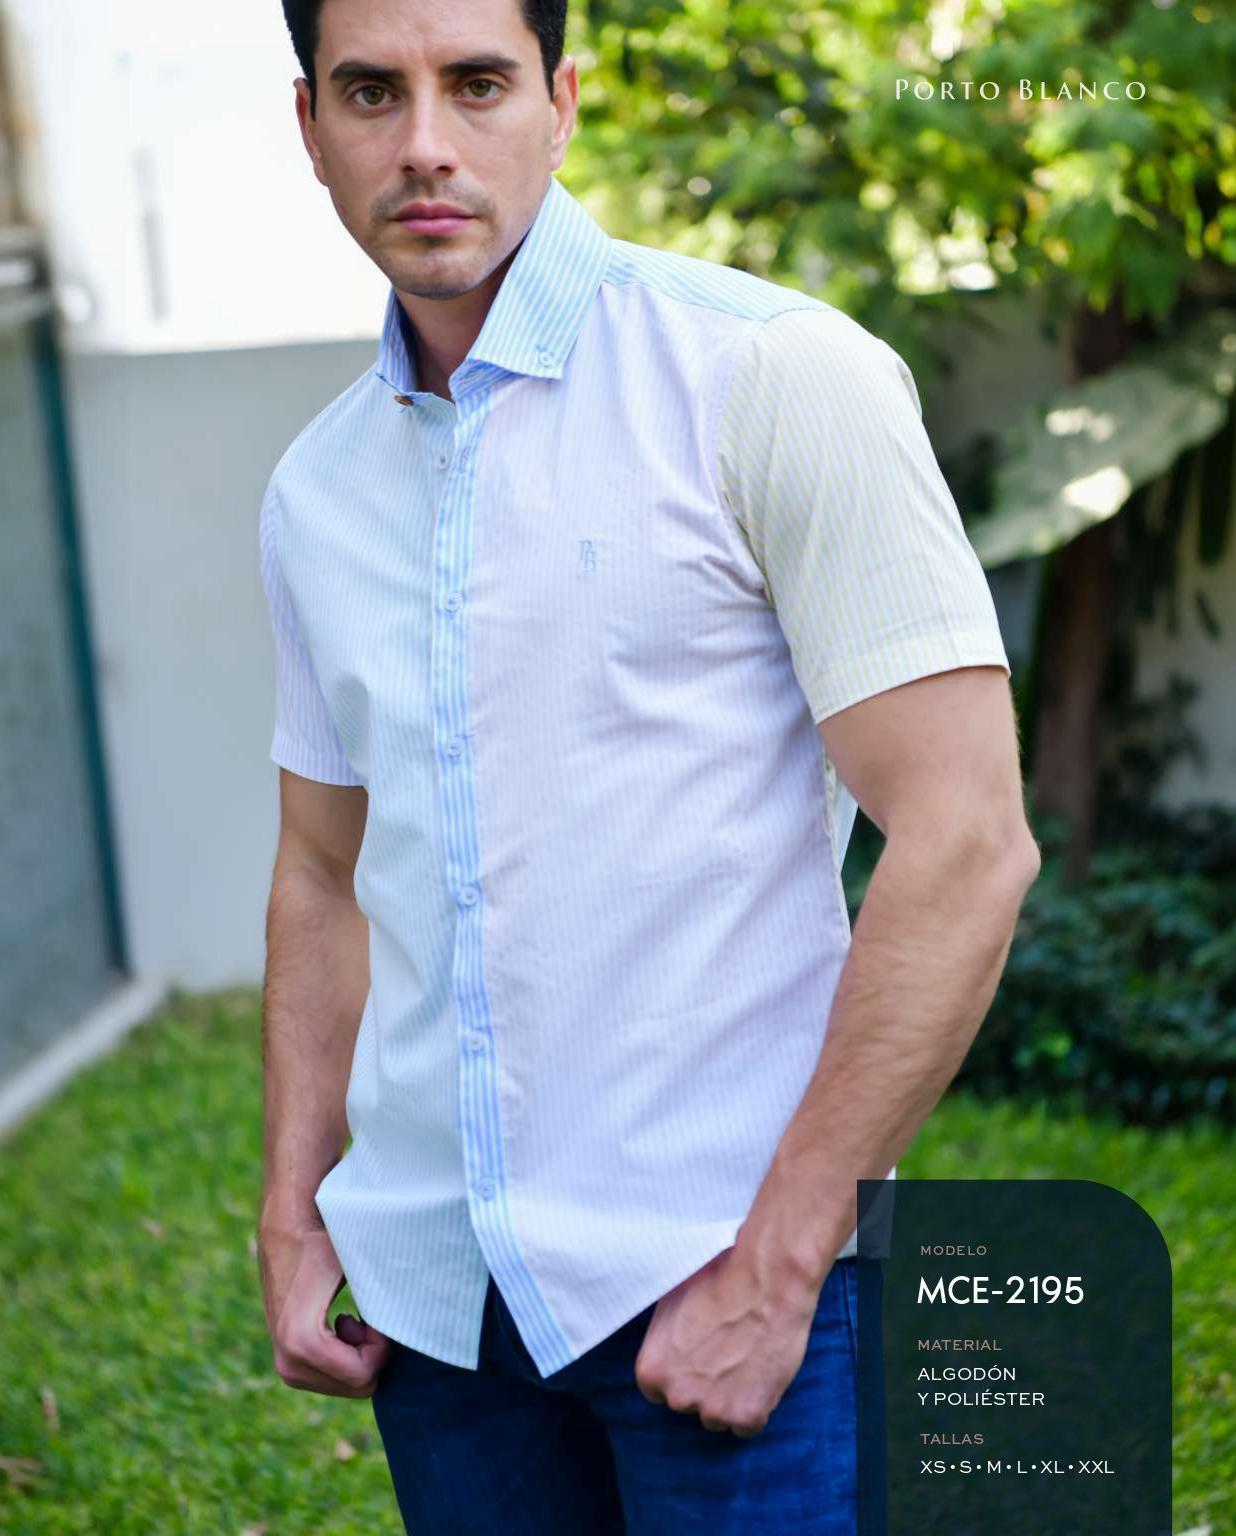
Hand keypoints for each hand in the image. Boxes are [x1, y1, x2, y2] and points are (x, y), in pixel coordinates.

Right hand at [257, 1207, 392, 1397]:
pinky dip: (346, 1354)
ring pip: (346, 1384)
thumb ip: (384, 1292)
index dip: (381, 1347)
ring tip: (354, 1316)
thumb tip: (419, 1315)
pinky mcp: (287, 1363)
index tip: (377, 1316)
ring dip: (358, 1353)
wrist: (289, 1228)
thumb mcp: (358, 1263)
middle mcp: (288, 1362)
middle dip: (370, 1353)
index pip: (362, 1376)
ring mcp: (285, 1366)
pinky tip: (342, 1322)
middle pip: (357, 1386)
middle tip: (366, 1316)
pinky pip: (332, 1378)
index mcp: (302, 1341)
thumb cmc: (329, 1240)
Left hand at [633, 1244, 819, 1436]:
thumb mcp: (671, 1300)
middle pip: (688, 1403)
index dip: (679, 1372)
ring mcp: (714, 1409)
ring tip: (747, 1359)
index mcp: (652, 1368)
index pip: (657, 1389)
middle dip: (704, 1385)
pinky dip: (756, 1407)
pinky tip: (761, 1375)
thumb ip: (662, 1338)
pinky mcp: (748, 1415)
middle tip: (726, 1353)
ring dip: (730, 1399)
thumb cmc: (719, 1278)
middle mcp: (678, 1395)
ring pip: (718, 1417)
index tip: (695, 1358)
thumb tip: (664, 1345)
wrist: (767, 1280)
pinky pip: (748, 1425)